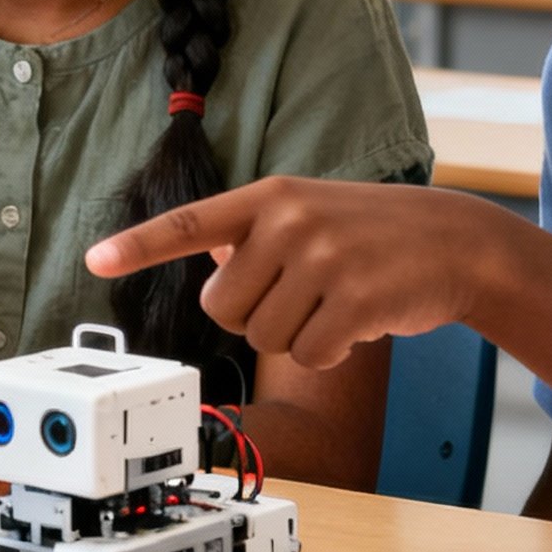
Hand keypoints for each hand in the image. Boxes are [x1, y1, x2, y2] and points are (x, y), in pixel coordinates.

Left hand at [86, 176, 504, 368]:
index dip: (139, 246)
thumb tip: (205, 256)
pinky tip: (354, 324)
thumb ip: (252, 233)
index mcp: (269, 198)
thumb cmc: (369, 232)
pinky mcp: (357, 300)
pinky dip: (328, 353)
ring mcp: (324, 259)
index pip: (189, 223)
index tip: (94, 261)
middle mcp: (290, 223)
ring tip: (333, 302)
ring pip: (264, 337)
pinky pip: (309, 353)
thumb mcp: (306, 212)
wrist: (457, 242)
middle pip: (221, 307)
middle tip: (297, 296)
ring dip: (296, 336)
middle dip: (252, 316)